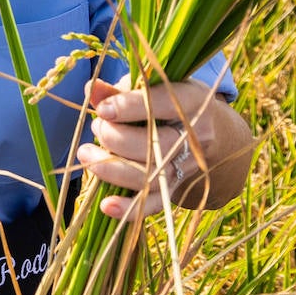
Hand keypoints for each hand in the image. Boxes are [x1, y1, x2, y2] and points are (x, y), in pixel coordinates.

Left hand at [77, 75, 251, 218]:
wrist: (210, 131)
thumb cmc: (169, 101)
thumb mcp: (152, 86)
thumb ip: (120, 90)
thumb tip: (91, 90)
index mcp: (194, 101)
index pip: (162, 104)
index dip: (129, 107)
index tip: (103, 110)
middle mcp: (195, 136)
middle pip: (155, 145)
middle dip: (116, 138)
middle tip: (97, 127)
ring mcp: (187, 166)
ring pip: (150, 176)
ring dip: (111, 169)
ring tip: (85, 153)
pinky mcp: (176, 188)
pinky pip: (153, 204)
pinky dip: (129, 208)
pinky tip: (106, 205)